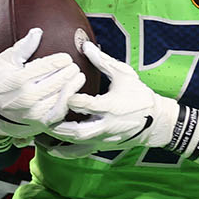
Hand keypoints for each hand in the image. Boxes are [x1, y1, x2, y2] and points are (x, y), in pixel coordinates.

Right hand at [0, 27, 86, 147]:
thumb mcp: (5, 62)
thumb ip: (22, 47)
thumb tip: (38, 31)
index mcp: (18, 79)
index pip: (47, 66)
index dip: (61, 60)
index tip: (66, 58)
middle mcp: (27, 96)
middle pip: (57, 81)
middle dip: (69, 72)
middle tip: (74, 66)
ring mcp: (35, 112)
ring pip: (61, 96)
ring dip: (73, 86)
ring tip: (79, 77)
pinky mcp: (40, 123)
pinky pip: (60, 111)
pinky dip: (68, 101)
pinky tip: (73, 93)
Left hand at [44, 40, 179, 155]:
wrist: (156, 122)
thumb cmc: (139, 95)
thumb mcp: (124, 75)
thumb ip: (103, 61)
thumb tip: (85, 45)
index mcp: (112, 106)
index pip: (88, 105)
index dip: (71, 98)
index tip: (57, 89)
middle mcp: (107, 125)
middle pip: (78, 130)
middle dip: (59, 123)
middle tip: (43, 114)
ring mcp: (104, 138)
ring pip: (77, 142)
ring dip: (58, 136)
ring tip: (42, 127)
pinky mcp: (103, 146)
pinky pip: (81, 152)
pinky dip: (65, 152)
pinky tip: (51, 148)